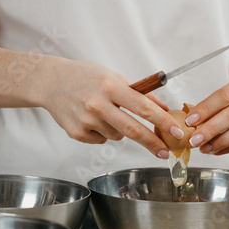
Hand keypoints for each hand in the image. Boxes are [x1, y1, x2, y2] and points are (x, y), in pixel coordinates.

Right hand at [36, 58, 184, 158]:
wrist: (50, 82)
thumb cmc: (85, 77)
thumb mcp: (114, 77)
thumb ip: (139, 92)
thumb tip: (164, 108)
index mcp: (110, 87)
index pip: (143, 107)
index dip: (163, 122)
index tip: (177, 132)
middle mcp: (98, 104)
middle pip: (133, 130)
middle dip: (153, 143)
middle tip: (166, 152)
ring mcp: (86, 121)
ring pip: (118, 136)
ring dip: (121, 130)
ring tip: (106, 113)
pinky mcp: (76, 133)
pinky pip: (101, 140)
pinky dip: (103, 133)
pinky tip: (91, 118)